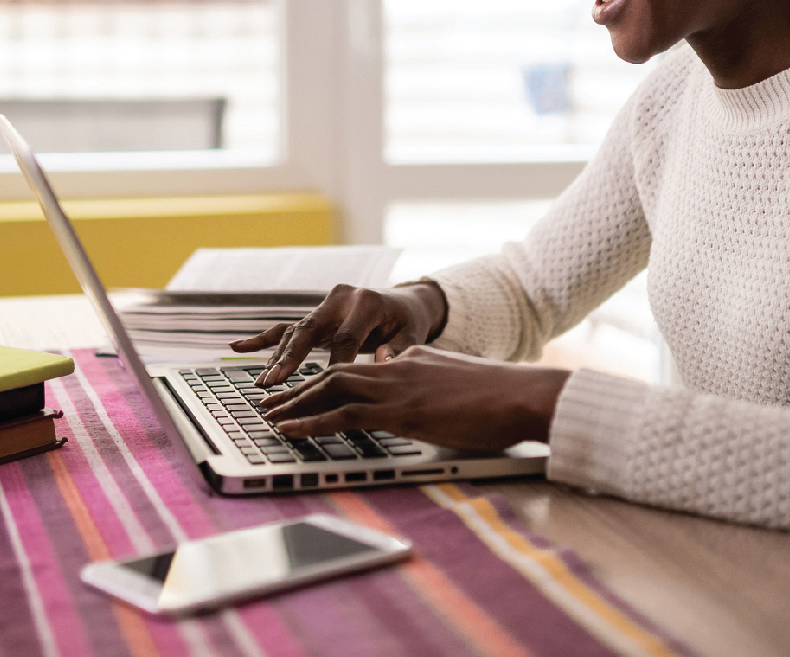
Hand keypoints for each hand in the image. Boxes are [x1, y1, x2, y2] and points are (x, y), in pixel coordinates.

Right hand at [228, 281, 447, 387]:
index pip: (347, 337)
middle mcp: (340, 299)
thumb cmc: (408, 323)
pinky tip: (236, 346)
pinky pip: (285, 327)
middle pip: (311, 329)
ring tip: (264, 382)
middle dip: (292, 357)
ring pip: (295, 331)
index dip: (336, 364)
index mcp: (366, 302)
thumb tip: (384, 361)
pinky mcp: (315, 315)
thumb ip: (400, 349)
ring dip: (278, 357)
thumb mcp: (413, 334)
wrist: (403, 302)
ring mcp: (324, 305)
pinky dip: (262, 338)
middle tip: (275, 381)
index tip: (325, 389)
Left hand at [259, 345, 569, 448]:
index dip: (329, 381)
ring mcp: (398, 386)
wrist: (521, 394)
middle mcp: (399, 366)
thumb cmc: (502, 398)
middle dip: (299, 388)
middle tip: (271, 401)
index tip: (309, 393)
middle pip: (336, 372)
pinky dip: (309, 421)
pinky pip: (343, 414)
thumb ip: (437, 389)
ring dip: (294, 403)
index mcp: (414, 360)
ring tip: (268, 416)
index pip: (362, 369)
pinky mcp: (399, 410)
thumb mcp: (460, 387)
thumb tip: (428, 405)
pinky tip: (289, 429)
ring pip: (330, 387)